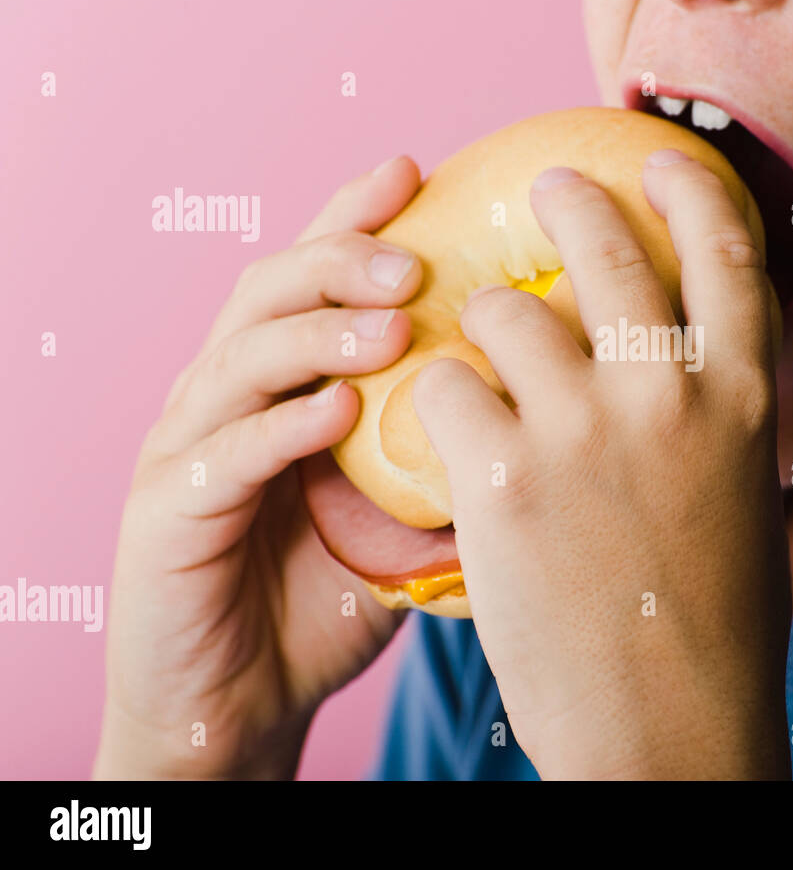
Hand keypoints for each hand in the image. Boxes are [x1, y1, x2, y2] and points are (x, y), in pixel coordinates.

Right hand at [94, 156, 423, 778]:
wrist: (241, 699)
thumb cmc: (323, 598)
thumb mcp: (402, 516)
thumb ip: (448, 458)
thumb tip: (547, 407)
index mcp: (280, 383)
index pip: (314, 279)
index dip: (353, 218)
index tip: (416, 171)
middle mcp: (227, 397)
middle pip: (269, 293)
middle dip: (338, 259)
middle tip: (412, 258)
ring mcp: (189, 450)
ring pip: (239, 358)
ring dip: (316, 332)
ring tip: (390, 321)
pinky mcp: (167, 513)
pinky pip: (223, 457)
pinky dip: (280, 428)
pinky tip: (336, 414)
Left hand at [414, 151, 791, 778]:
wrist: (670, 731)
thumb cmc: (713, 630)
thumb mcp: (741, 502)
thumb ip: (714, 423)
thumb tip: (684, 367)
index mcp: (742, 401)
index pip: (728, 252)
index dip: (691, 185)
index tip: (661, 155)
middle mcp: (667, 395)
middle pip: (607, 246)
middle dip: (567, 198)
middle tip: (544, 189)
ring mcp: (583, 430)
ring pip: (502, 312)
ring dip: (480, 326)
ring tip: (475, 361)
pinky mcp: (501, 477)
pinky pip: (444, 391)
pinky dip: (436, 404)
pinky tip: (444, 440)